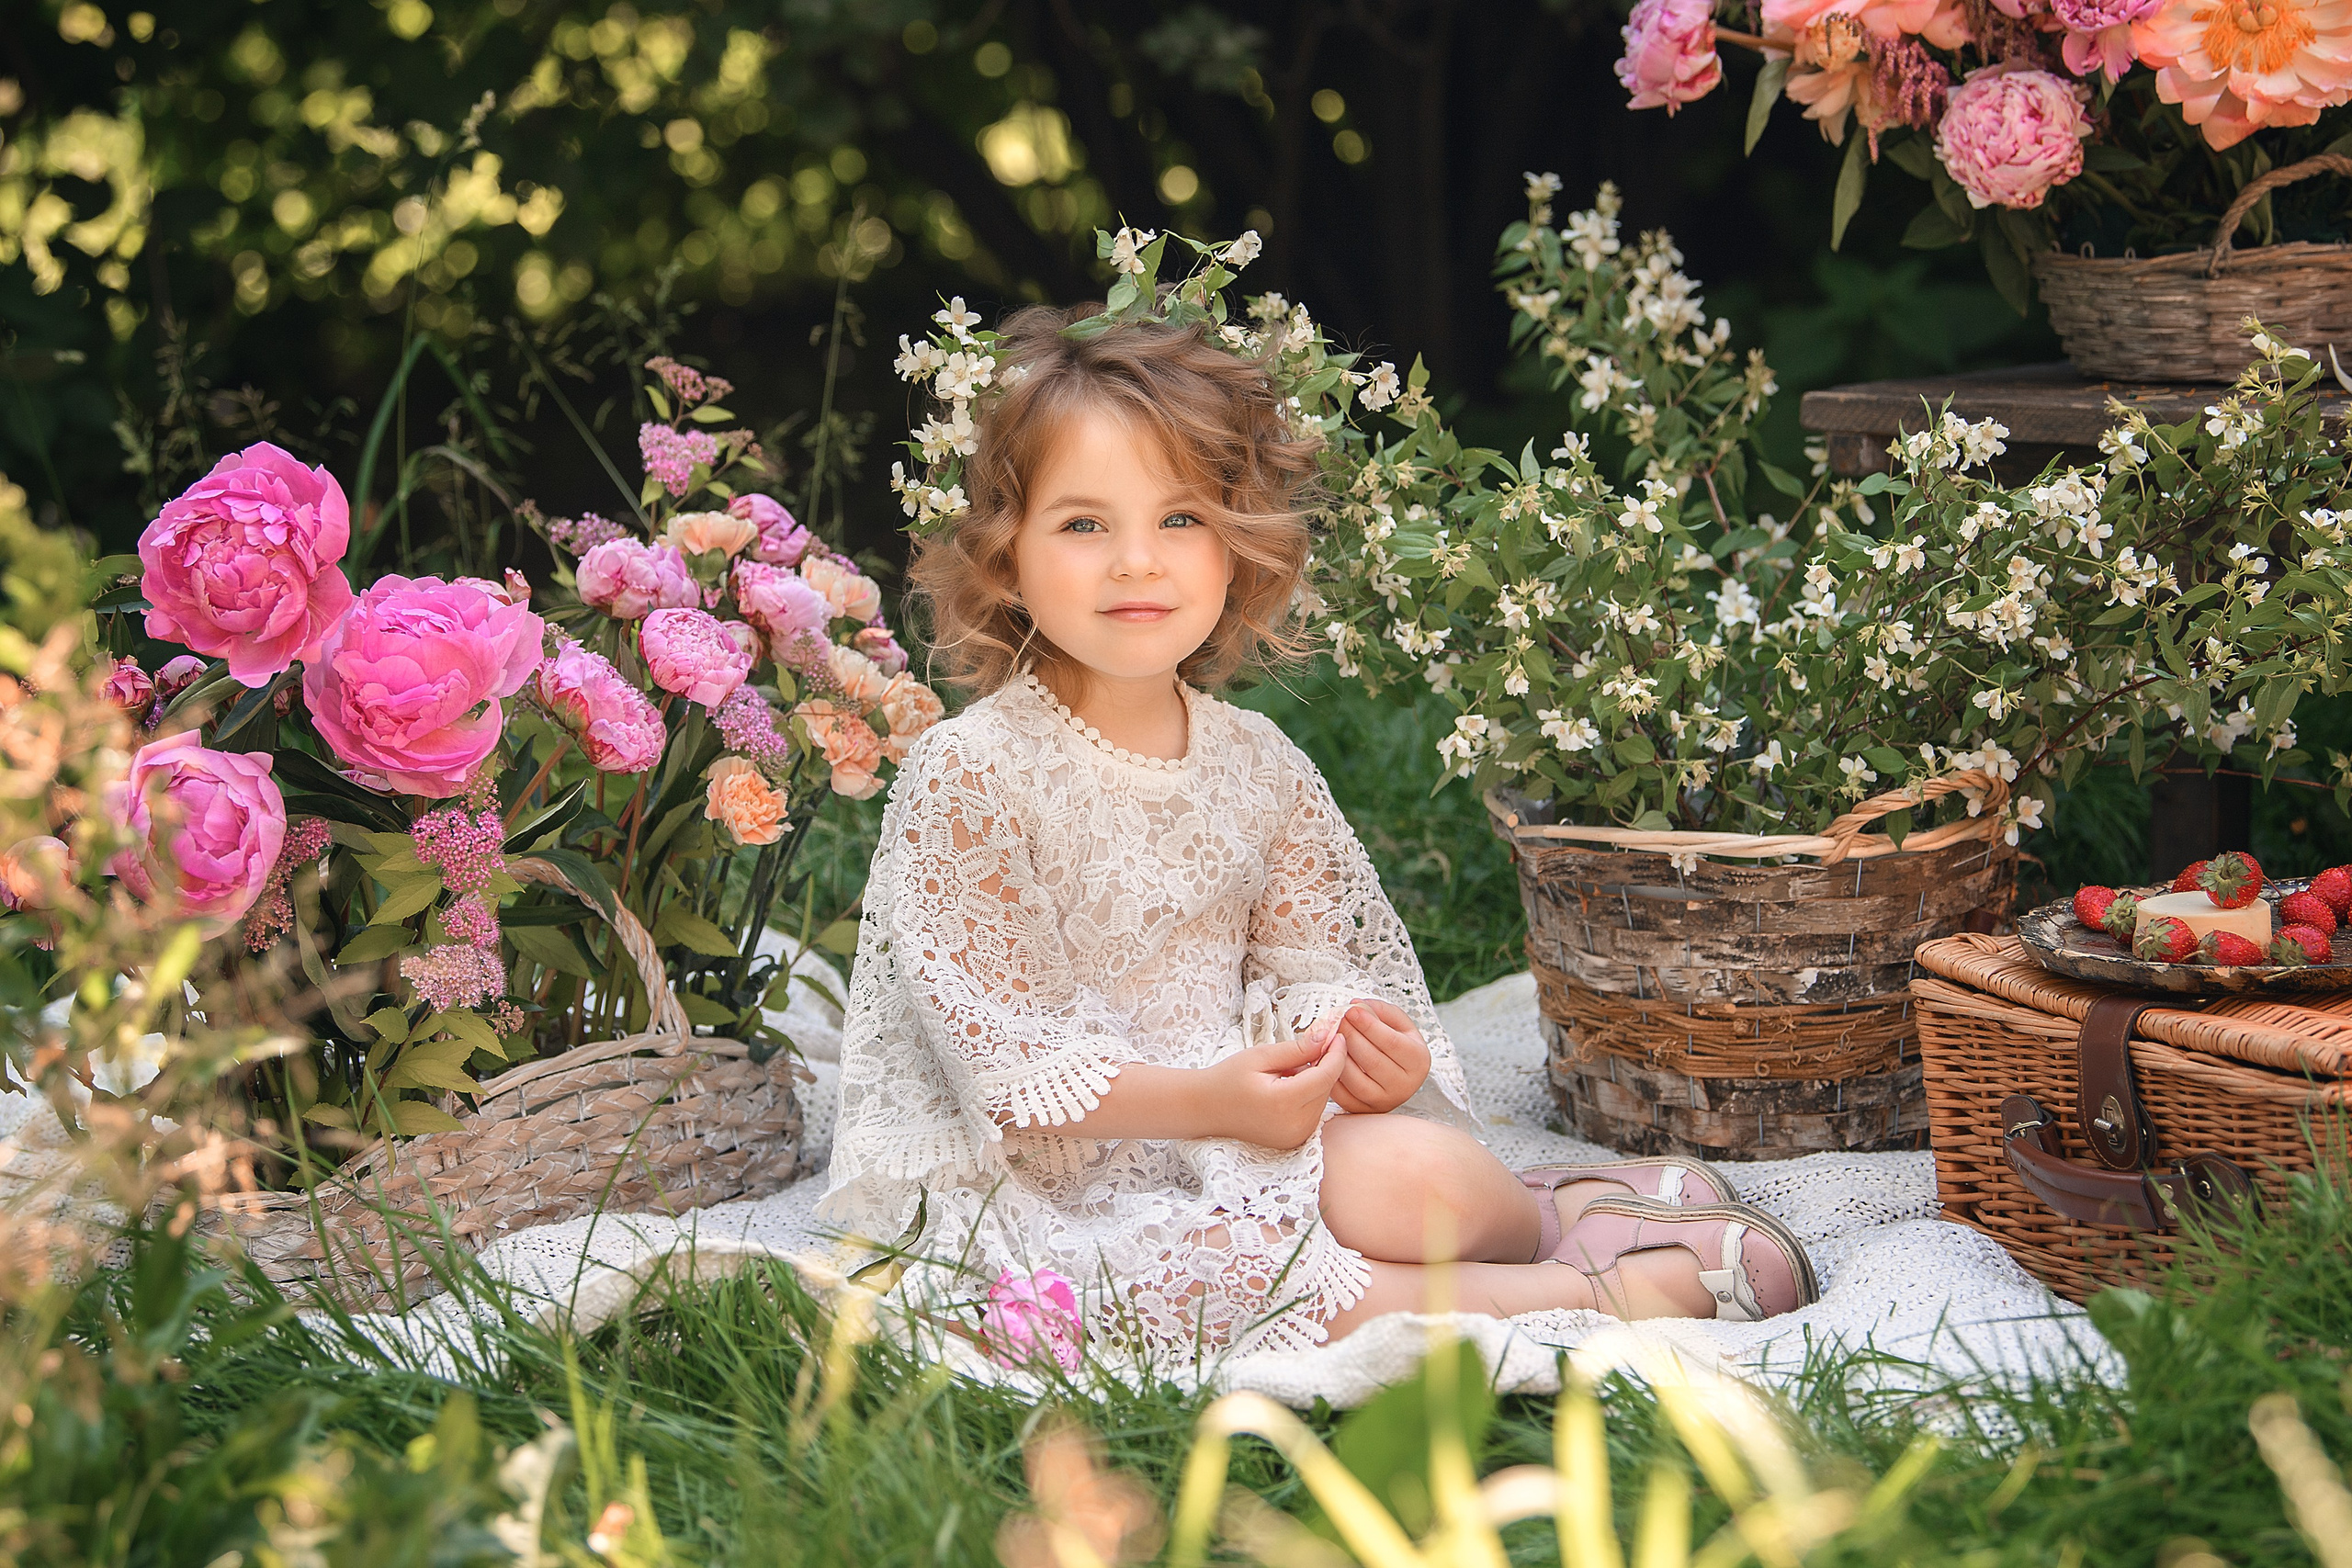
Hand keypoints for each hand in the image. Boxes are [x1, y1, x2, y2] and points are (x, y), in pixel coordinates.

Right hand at [1204, 1020, 1348, 1148]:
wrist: (1206, 1109)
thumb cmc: (1228, 1078)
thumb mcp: (1261, 1056)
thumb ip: (1297, 1049)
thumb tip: (1326, 1037)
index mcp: (1285, 1103)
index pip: (1326, 1075)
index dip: (1336, 1053)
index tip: (1336, 1034)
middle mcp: (1295, 1125)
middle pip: (1327, 1088)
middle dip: (1324, 1064)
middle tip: (1307, 1046)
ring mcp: (1296, 1136)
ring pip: (1323, 1099)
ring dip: (1316, 1080)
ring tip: (1287, 1070)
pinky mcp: (1295, 1140)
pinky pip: (1314, 1111)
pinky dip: (1309, 1095)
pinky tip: (1288, 1086)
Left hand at [1330, 999, 1430, 1114]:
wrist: (1395, 1075)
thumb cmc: (1395, 1044)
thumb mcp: (1398, 1024)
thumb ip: (1380, 1010)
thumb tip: (1356, 1005)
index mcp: (1419, 1061)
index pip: (1392, 1042)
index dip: (1369, 1025)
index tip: (1351, 1010)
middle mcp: (1405, 1085)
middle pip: (1372, 1060)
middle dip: (1350, 1036)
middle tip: (1337, 1020)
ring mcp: (1384, 1101)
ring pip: (1355, 1079)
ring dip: (1338, 1055)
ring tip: (1330, 1036)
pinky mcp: (1364, 1110)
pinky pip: (1343, 1094)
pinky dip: (1331, 1074)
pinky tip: (1326, 1056)